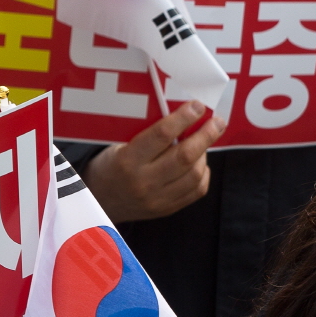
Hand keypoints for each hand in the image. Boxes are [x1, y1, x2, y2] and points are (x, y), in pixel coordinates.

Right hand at [82, 102, 224, 222]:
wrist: (99, 201)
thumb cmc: (110, 165)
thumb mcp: (119, 145)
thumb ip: (149, 134)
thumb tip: (184, 115)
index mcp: (127, 160)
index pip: (162, 134)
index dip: (184, 117)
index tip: (197, 106)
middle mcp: (143, 182)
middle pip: (185, 156)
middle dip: (206, 135)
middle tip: (217, 122)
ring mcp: (157, 199)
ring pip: (195, 174)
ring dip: (204, 154)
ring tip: (203, 142)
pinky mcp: (166, 210)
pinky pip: (197, 191)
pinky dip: (203, 173)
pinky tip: (199, 163)